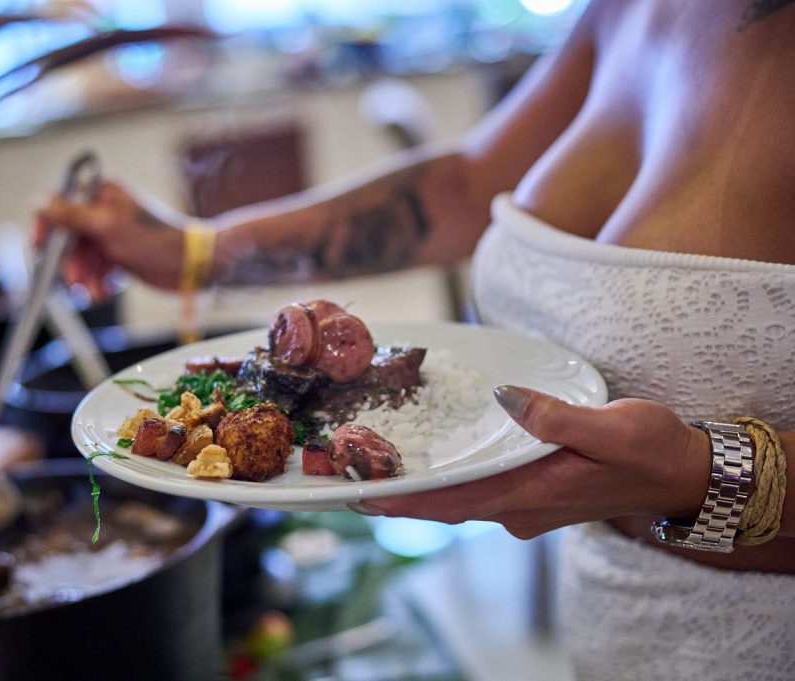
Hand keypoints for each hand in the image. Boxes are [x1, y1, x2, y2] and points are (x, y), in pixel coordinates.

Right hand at [34, 179, 185, 293]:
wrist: (191, 265)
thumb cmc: (155, 239)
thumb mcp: (108, 226)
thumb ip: (71, 215)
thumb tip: (39, 202)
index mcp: (101, 193)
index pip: (59, 205)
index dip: (46, 227)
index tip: (39, 248)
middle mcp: (103, 211)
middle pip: (69, 237)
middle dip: (71, 262)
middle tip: (75, 282)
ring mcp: (111, 234)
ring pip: (82, 258)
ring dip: (85, 278)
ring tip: (94, 294)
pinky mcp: (119, 255)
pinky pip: (97, 270)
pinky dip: (98, 282)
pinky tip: (106, 292)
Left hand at [350, 386, 712, 538]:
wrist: (685, 476)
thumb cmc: (653, 450)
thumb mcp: (612, 428)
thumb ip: (557, 417)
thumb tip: (506, 396)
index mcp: (533, 494)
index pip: (455, 502)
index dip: (406, 500)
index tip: (362, 496)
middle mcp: (522, 508)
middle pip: (447, 506)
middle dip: (399, 498)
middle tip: (348, 484)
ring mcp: (527, 505)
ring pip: (460, 501)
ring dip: (420, 492)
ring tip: (375, 475)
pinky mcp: (534, 494)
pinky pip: (479, 494)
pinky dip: (448, 485)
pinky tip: (431, 468)